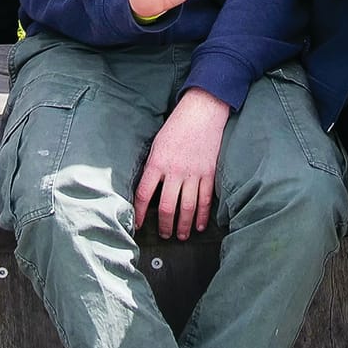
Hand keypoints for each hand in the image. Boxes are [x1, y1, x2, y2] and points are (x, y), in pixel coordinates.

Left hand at [133, 89, 230, 239]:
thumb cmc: (177, 126)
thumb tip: (148, 190)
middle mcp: (175, 170)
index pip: (144, 194)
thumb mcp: (156, 144)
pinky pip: (206, 199)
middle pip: (167, 206)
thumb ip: (152, 167)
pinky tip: (200, 225)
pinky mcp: (209, 172)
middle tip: (164, 235)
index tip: (138, 224)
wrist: (203, 111)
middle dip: (164, 225)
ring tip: (181, 235)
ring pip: (188, 207)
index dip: (139, 213)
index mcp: (157, 162)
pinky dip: (203, 214)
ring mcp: (194, 173)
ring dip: (184, 225)